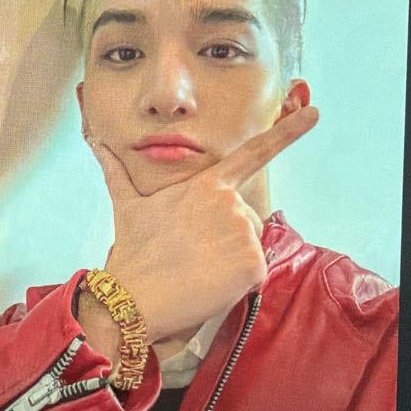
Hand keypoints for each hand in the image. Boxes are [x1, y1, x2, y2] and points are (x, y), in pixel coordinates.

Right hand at [84, 108, 318, 351]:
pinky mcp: (254, 264)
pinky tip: (209, 285)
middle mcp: (230, 202)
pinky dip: (236, 284)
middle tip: (190, 256)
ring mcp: (244, 233)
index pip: (253, 154)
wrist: (133, 297)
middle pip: (244, 221)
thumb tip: (95, 142)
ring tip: (195, 270)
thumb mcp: (127, 205)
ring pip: (249, 247)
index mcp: (207, 185)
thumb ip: (116, 170)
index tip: (314, 113)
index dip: (287, 132)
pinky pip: (255, 275)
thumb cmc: (132, 251)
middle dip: (224, 239)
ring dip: (229, 261)